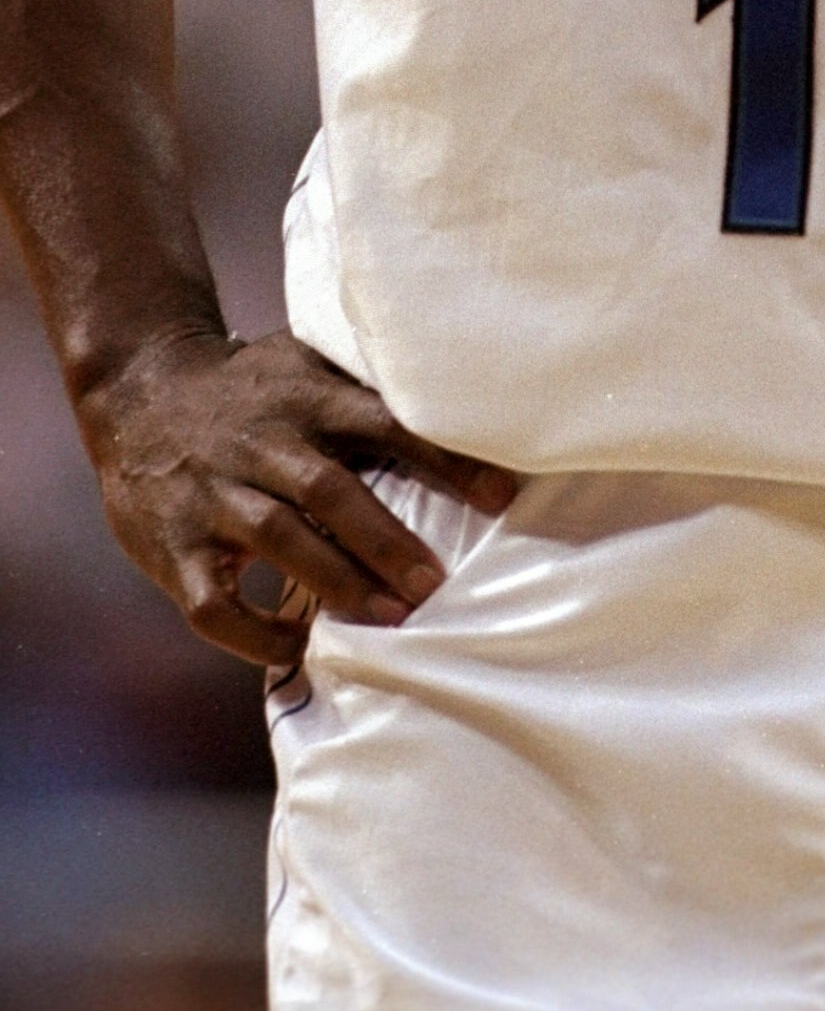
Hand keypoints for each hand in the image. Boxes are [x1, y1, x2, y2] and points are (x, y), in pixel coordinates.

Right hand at [78, 327, 518, 669]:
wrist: (138, 390)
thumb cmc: (251, 386)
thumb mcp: (306, 363)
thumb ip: (370, 384)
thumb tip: (472, 398)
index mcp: (305, 397)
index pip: (385, 423)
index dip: (444, 458)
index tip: (500, 494)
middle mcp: (262, 443)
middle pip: (330, 490)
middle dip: (389, 541)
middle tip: (438, 585)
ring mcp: (213, 496)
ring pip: (279, 540)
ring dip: (337, 584)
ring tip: (393, 619)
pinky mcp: (172, 548)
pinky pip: (212, 604)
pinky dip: (253, 635)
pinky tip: (295, 648)